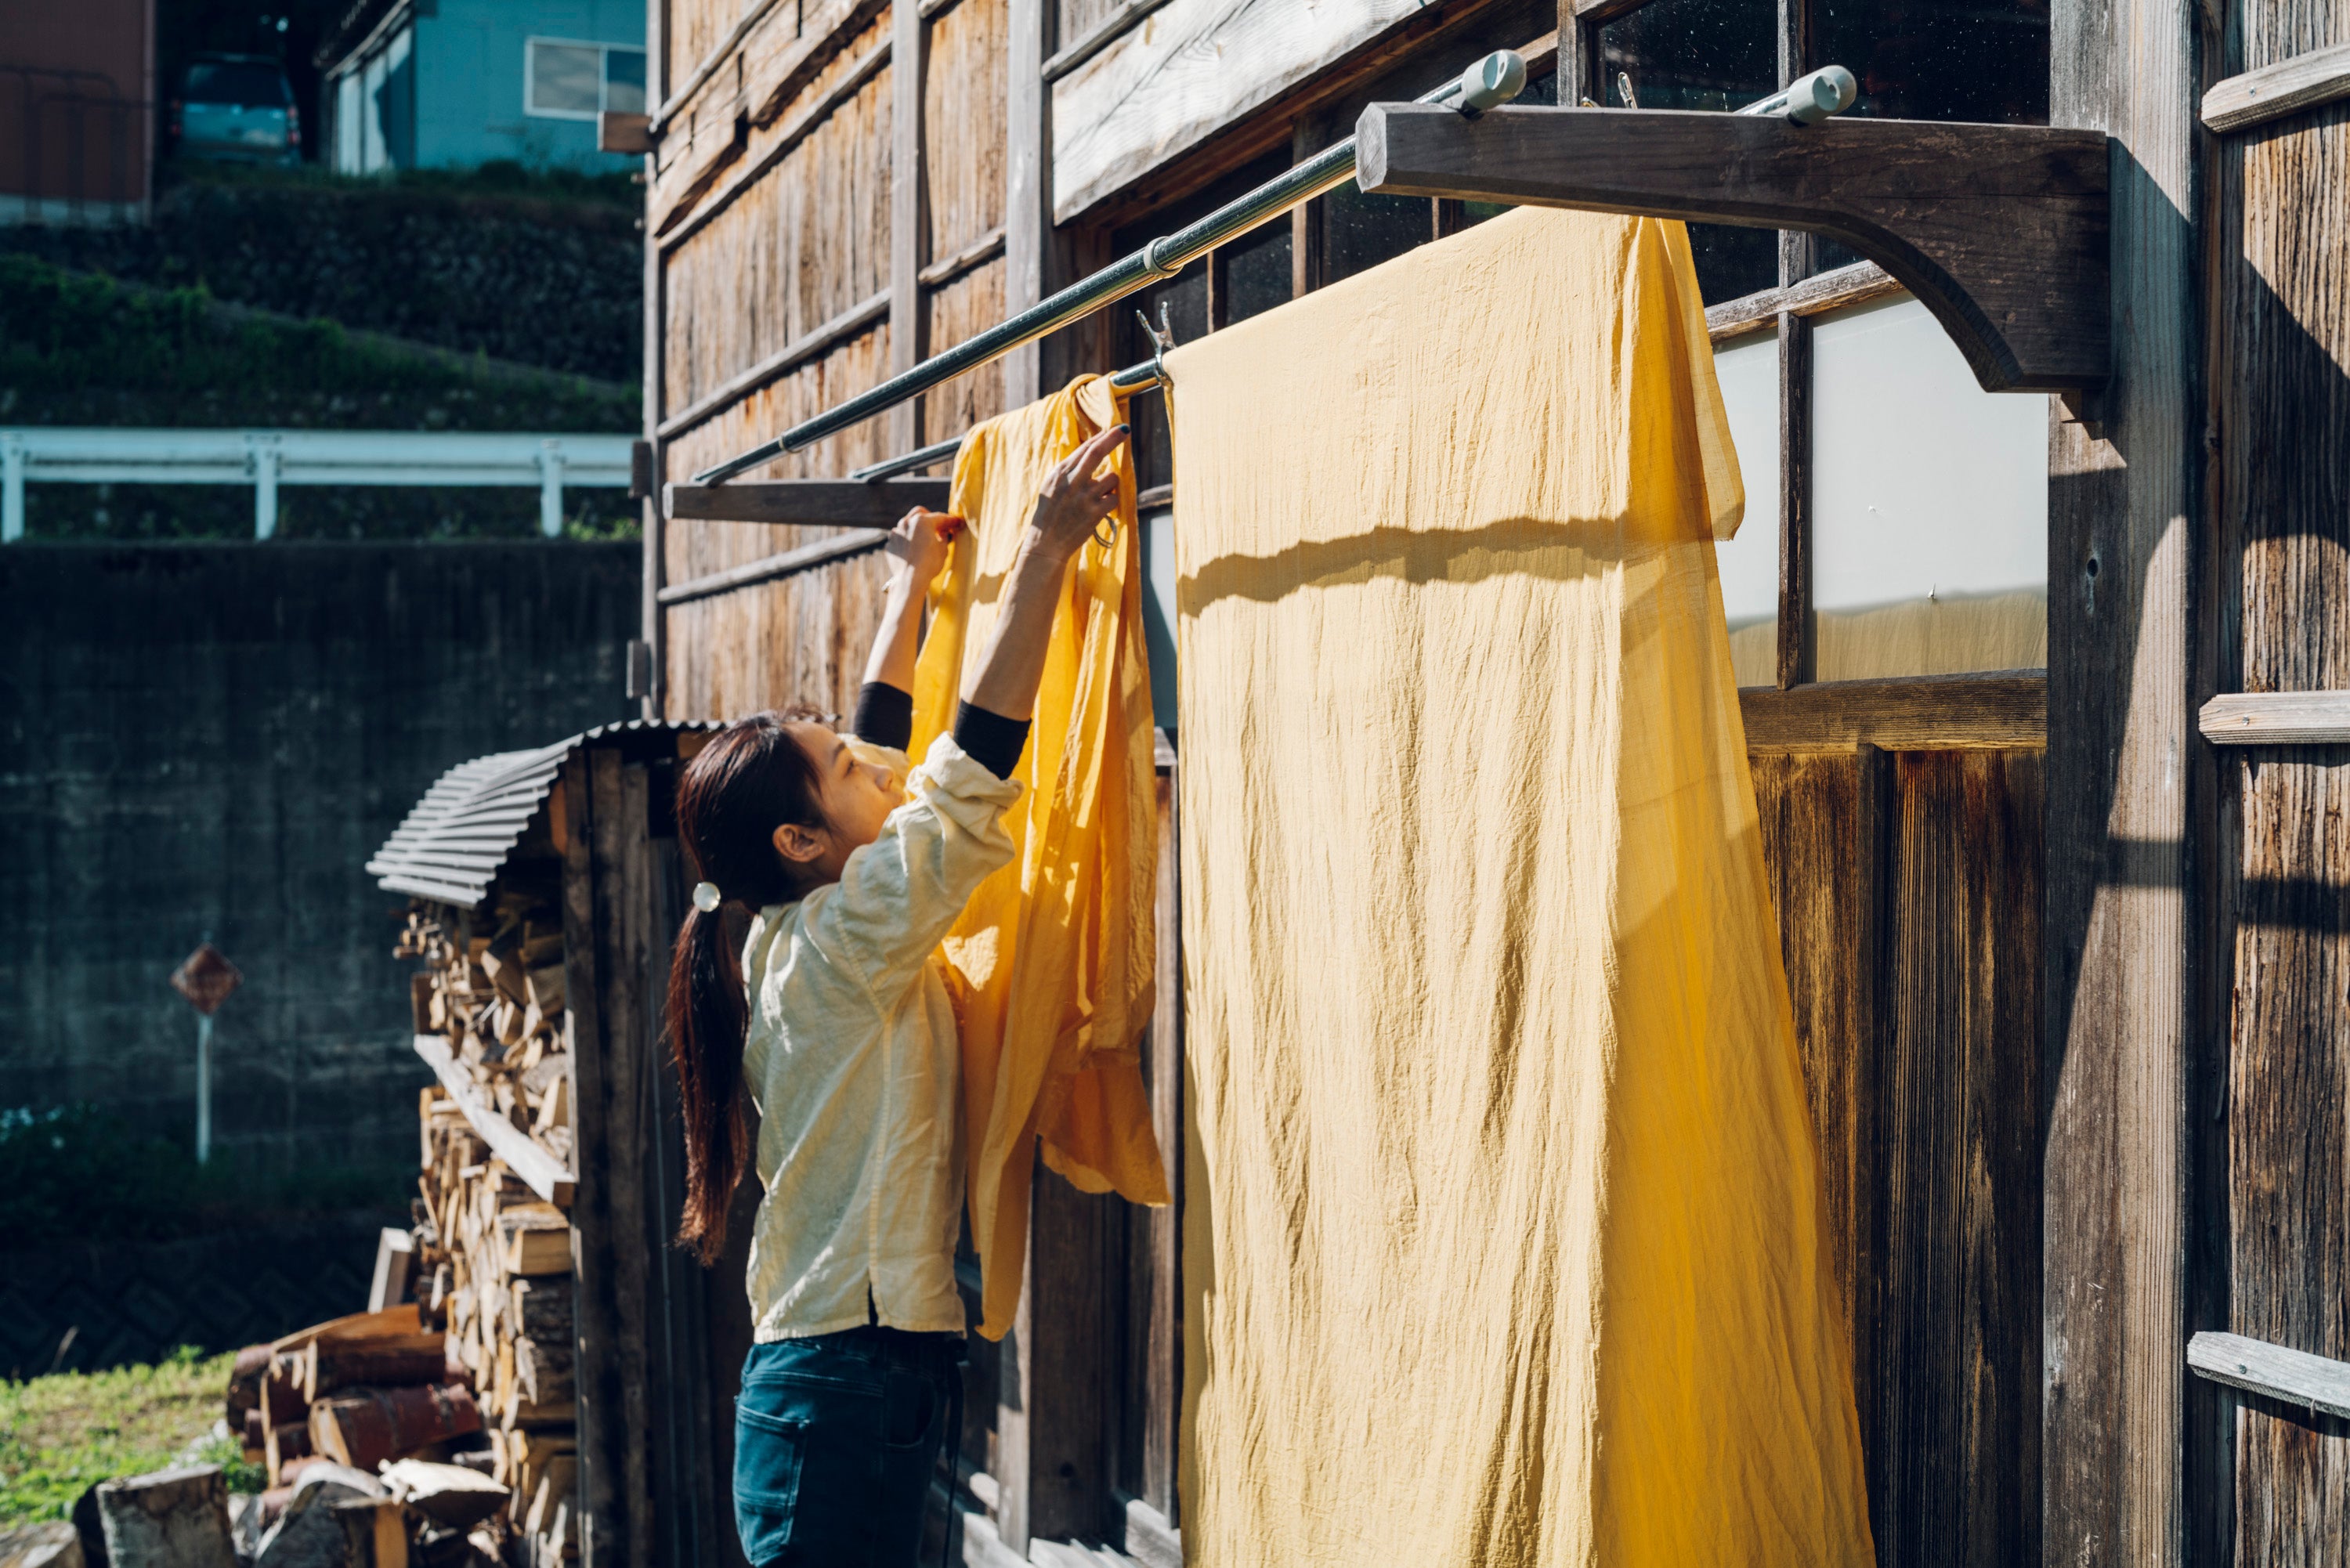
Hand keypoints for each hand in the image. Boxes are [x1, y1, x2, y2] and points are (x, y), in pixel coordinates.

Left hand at [883, 507, 961, 588]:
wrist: (910, 580)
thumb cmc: (929, 564)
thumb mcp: (943, 549)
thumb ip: (944, 536)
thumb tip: (943, 531)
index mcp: (922, 521)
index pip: (940, 518)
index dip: (950, 520)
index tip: (956, 523)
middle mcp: (907, 522)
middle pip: (920, 513)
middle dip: (930, 517)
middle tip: (938, 526)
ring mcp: (896, 533)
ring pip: (907, 524)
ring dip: (916, 529)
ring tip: (923, 538)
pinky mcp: (890, 544)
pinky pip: (900, 538)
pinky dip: (907, 540)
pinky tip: (912, 549)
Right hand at [1020, 424, 1129, 566]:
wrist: (1046, 543)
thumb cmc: (1050, 513)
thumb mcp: (1051, 486)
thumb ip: (1068, 471)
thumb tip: (1090, 451)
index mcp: (1060, 473)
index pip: (1084, 449)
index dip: (1101, 437)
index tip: (1114, 429)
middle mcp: (1071, 482)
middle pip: (1097, 453)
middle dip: (1112, 439)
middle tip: (1125, 430)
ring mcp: (1084, 497)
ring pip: (1111, 479)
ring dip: (1110, 485)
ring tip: (1097, 496)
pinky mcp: (1094, 512)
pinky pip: (1114, 499)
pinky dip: (1110, 503)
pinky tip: (1099, 510)